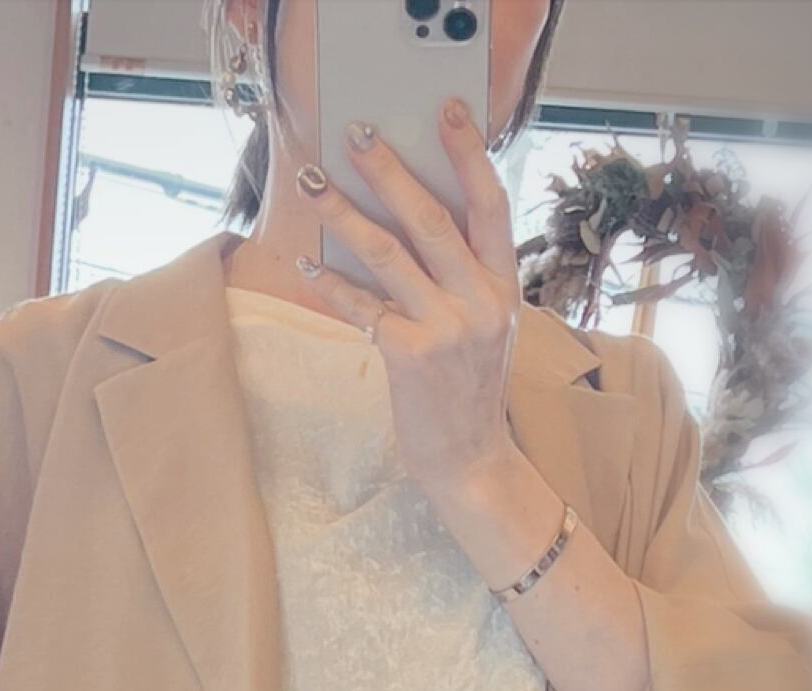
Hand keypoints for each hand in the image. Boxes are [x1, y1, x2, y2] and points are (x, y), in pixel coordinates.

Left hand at [299, 107, 524, 506]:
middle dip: (388, 170)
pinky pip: (362, 306)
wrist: (470, 459)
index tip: (446, 110)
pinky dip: (331, 282)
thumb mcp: (484, 324)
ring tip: (316, 182)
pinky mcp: (410, 356)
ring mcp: (447, 328)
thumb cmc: (468, 388)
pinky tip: (307, 263)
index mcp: (504, 285)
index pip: (490, 203)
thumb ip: (462, 274)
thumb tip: (412, 214)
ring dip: (345, 213)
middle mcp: (481, 300)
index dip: (468, 153)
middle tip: (356, 133)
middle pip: (430, 218)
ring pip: (388, 253)